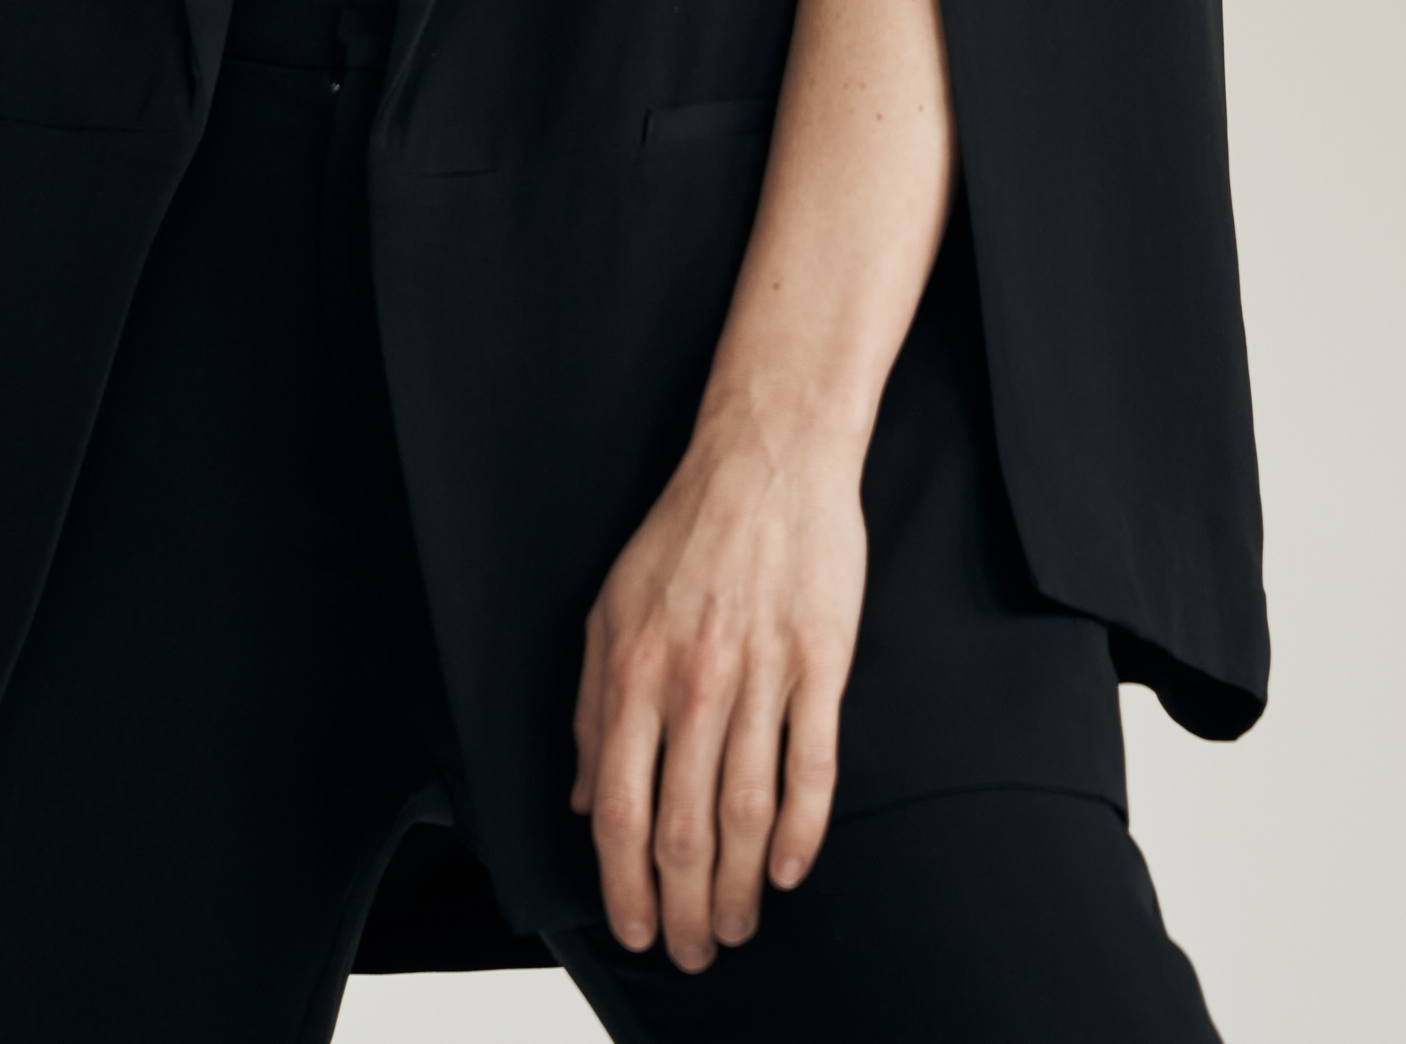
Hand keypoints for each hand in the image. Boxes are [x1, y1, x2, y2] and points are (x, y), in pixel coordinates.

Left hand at [570, 410, 865, 969]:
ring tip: (740, 925)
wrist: (767, 455)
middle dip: (684, 907)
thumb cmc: (686, 531)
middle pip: (683, 827)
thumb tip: (585, 798)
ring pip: (747, 812)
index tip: (635, 929)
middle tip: (694, 951)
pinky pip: (812, 766)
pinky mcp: (820, 662)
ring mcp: (761, 674)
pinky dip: (802, 831)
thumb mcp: (609, 610)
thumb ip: (593, 709)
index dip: (625, 885)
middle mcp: (694, 682)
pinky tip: (791, 870)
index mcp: (634, 671)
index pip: (623, 811)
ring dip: (740, 886)